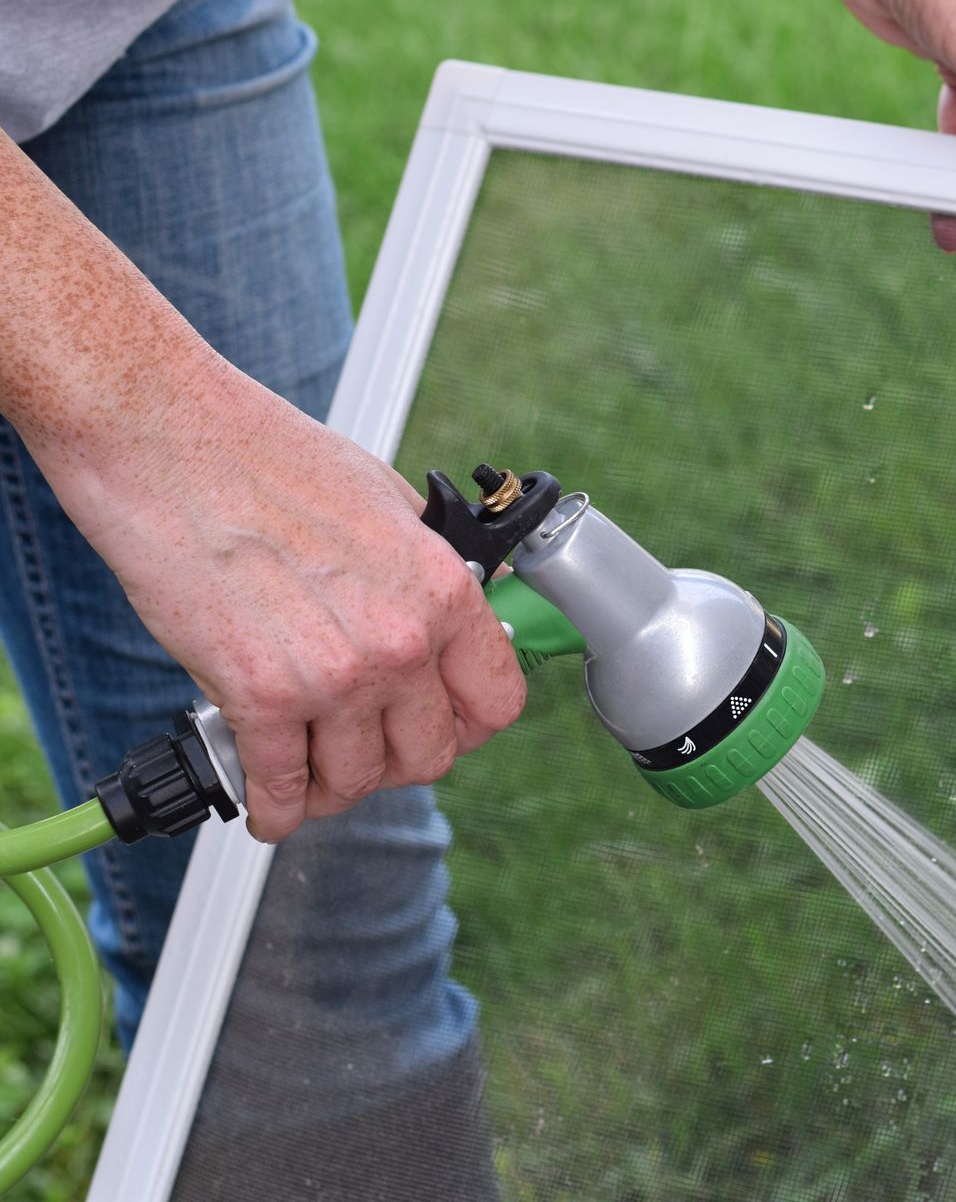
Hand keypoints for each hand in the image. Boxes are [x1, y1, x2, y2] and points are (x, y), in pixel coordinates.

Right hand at [0, 133, 525, 840]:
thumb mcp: (390, 500)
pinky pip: (281, 787)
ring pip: (356, 782)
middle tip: (368, 745)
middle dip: (397, 760)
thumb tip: (472, 604)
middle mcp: (400, 640)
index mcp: (442, 590)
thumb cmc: (267, 457)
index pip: (496, 702)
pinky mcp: (257, 696)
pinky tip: (270, 803)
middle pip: (428, 755)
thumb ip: (433, 566)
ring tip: (312, 767)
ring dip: (333, 785)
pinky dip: (275, 806)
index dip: (470, 724)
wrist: (168, 439)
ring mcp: (332, 675)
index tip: (445, 725)